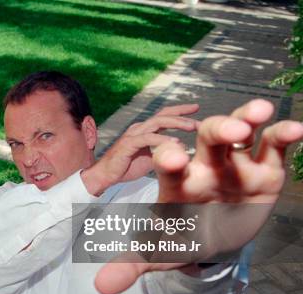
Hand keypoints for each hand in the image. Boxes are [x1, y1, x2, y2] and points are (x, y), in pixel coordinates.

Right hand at [82, 104, 199, 195]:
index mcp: (144, 130)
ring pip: (157, 122)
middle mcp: (139, 128)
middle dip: (181, 113)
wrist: (105, 176)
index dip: (179, 111)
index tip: (196, 109)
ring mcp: (133, 135)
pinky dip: (162, 139)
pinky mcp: (129, 144)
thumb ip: (162, 151)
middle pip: (163, 115)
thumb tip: (180, 148)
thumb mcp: (150, 158)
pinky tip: (175, 142)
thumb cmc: (126, 167)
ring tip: (191, 126)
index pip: (163, 115)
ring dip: (176, 123)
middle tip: (197, 114)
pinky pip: (148, 138)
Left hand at [94, 99, 302, 293]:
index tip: (169, 157)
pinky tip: (295, 128)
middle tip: (231, 130)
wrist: (212, 236)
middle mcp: (206, 166)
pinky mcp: (265, 169)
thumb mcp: (159, 252)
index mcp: (177, 182)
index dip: (169, 159)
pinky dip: (283, 136)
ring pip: (241, 133)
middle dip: (218, 130)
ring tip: (261, 113)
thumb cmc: (182, 238)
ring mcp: (235, 164)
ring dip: (249, 120)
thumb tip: (102, 287)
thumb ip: (133, 264)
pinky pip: (273, 147)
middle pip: (209, 139)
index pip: (170, 165)